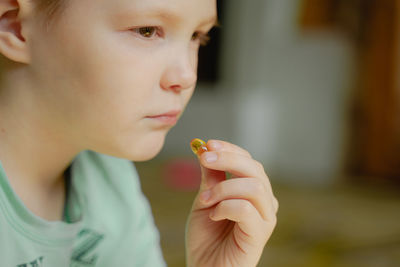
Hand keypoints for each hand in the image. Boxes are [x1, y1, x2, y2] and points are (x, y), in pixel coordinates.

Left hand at [185, 140, 277, 266]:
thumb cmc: (206, 236)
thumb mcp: (205, 200)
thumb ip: (211, 177)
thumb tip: (205, 148)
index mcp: (252, 190)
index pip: (248, 160)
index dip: (229, 149)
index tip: (207, 145)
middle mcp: (264, 202)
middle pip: (255, 168)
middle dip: (227, 159)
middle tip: (204, 160)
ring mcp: (265, 218)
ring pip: (253, 186)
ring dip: (224, 188)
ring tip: (205, 200)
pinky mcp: (260, 234)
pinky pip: (247, 209)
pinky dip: (226, 207)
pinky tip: (214, 216)